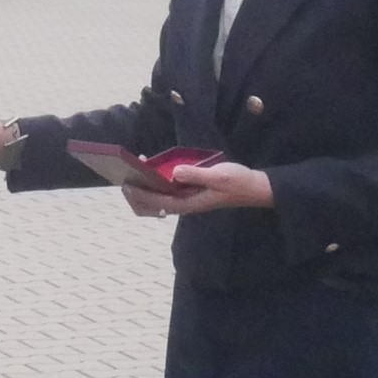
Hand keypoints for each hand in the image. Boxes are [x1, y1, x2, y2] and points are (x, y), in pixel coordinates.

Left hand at [124, 161, 273, 217]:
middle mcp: (184, 204)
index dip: (140, 194)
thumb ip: (197, 174)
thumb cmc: (237, 182)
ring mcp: (185, 200)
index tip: (126, 184)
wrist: (253, 187)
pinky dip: (154, 185)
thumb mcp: (219, 176)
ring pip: (157, 201)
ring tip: (132, 174)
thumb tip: (175, 172)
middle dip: (136, 195)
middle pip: (152, 206)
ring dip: (143, 190)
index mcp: (189, 203)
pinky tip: (151, 171)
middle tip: (123, 178)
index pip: (157, 202)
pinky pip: (165, 193)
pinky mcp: (188, 194)